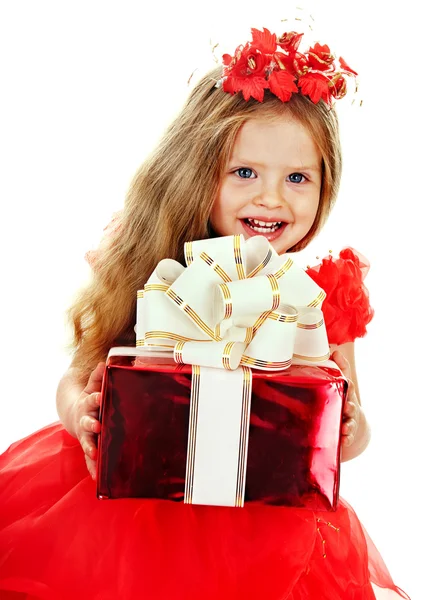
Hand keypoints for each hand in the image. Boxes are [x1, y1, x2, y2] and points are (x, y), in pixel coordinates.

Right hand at [72, 362, 105, 479]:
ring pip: (88, 442)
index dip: (96, 398)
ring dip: (91, 448)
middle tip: (97, 426)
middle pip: (87, 422)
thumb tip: (104, 362)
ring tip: (95, 454)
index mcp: (88, 404)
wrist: (75, 416)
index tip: (100, 396)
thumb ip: (98, 377)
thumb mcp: (93, 387)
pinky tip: (98, 479)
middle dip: (91, 424)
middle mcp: (86, 421)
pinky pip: (91, 460)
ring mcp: (86, 436)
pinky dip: (93, 468)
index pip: (92, 399)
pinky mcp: (90, 448)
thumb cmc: (91, 399)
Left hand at [331, 349, 359, 447]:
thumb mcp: (343, 383)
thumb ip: (339, 368)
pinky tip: (343, 441)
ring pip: (350, 425)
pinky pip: (347, 439)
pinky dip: (346, 440)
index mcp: (348, 394)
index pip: (349, 387)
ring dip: (348, 426)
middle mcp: (350, 408)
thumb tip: (334, 351)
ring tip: (345, 429)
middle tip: (346, 407)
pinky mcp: (346, 435)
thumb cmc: (344, 398)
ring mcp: (349, 422)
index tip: (347, 383)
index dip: (348, 384)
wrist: (351, 422)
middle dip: (350, 407)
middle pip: (352, 407)